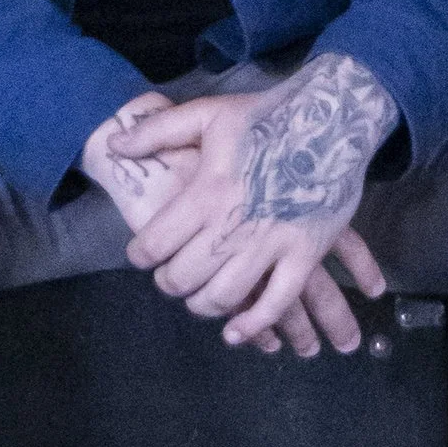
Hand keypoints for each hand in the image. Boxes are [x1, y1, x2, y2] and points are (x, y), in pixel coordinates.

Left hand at [100, 52, 397, 356]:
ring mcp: (271, 243)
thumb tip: (114, 145)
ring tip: (197, 300)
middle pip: (186, 275)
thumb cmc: (266, 117)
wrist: (333, 120)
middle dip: (169, 283)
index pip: (156, 243)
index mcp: (206, 192)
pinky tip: (236, 332)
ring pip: (225, 295)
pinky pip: (277, 302)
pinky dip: (254, 325)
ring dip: (203, 306)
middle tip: (168, 278)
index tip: (140, 255)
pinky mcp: (304, 254)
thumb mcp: (207, 113)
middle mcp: (233, 225)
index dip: (140, 255)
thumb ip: (156, 131)